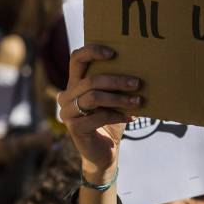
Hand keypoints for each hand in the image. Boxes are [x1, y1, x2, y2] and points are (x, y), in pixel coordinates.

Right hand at [56, 45, 140, 178]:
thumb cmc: (110, 122)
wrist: (104, 152)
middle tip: (137, 83)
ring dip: (119, 98)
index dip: (92, 51)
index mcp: (74, 84)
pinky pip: (98, 117)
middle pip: (90, 80)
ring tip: (138, 100)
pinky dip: (118, 116)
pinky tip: (131, 118)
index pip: (76, 59)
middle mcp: (66, 96)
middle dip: (116, 80)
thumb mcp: (112, 100)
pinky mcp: (75, 128)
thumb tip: (138, 67)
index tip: (114, 53)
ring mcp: (68, 113)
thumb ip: (115, 85)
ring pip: (93, 97)